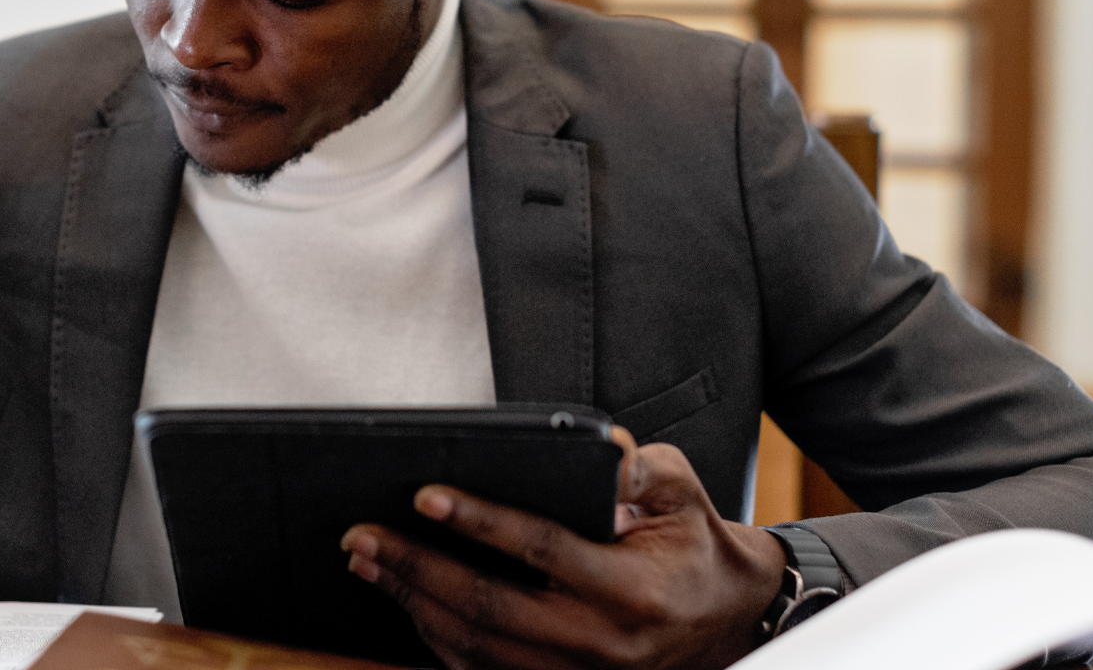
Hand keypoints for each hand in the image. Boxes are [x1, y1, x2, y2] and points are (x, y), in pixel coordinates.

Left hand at [341, 430, 785, 669]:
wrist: (729, 619)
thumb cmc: (694, 545)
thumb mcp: (682, 492)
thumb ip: (641, 468)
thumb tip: (599, 445)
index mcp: (633, 590)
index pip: (542, 551)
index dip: (480, 522)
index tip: (426, 496)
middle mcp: (602, 643)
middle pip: (490, 607)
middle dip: (417, 568)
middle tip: (363, 534)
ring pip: (477, 646)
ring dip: (413, 602)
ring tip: (368, 561)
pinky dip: (436, 637)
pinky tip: (405, 600)